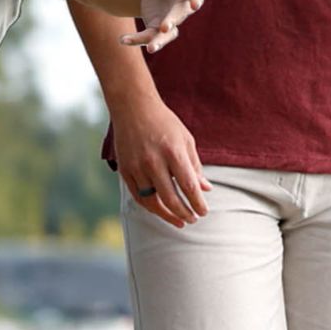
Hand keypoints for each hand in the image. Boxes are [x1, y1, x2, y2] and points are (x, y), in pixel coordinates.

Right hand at [114, 97, 210, 227]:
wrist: (133, 107)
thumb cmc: (164, 123)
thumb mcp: (185, 140)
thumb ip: (195, 166)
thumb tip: (205, 189)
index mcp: (173, 152)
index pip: (188, 186)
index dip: (197, 203)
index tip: (203, 212)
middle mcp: (153, 161)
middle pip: (170, 198)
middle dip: (184, 213)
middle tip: (193, 219)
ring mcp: (137, 167)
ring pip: (152, 202)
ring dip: (167, 215)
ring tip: (179, 221)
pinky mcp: (125, 170)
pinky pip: (138, 196)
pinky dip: (150, 207)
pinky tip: (161, 211)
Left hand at [122, 0, 204, 52]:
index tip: (195, 4)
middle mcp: (182, 9)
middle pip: (178, 17)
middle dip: (172, 22)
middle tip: (165, 28)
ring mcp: (170, 22)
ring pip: (166, 35)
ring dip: (158, 42)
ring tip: (150, 49)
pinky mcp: (156, 29)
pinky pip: (147, 37)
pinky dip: (136, 40)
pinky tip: (122, 39)